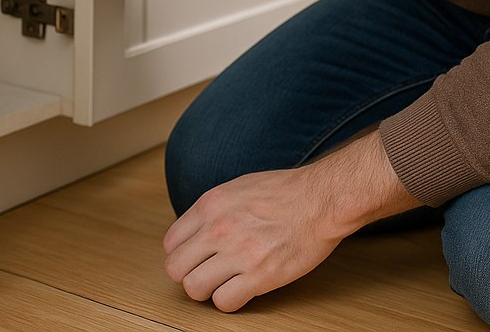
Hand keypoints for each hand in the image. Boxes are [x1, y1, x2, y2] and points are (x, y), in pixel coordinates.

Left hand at [162, 132, 417, 311]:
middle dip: (188, 275)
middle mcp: (218, 229)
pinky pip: (224, 302)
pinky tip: (241, 290)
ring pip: (194, 288)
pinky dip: (229, 301)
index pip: (171, 242)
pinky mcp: (259, 276)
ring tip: (222, 284)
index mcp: (210, 205)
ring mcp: (237, 253)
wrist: (318, 200)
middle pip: (176, 269)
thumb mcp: (236, 188)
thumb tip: (194, 231)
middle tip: (204, 274)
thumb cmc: (283, 191)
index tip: (194, 258)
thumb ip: (211, 210)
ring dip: (206, 290)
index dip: (182, 254)